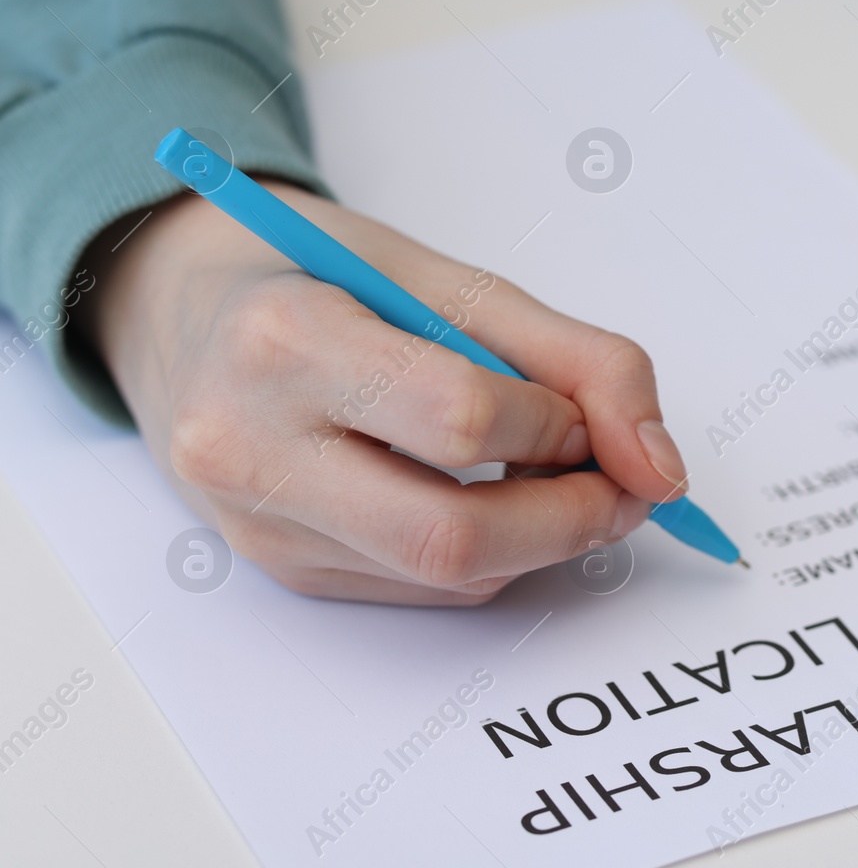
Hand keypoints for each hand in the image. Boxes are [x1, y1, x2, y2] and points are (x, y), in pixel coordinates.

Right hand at [83, 183, 688, 603]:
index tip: (595, 413)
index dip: (561, 425)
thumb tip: (661, 467)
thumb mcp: (451, 278)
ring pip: (447, 577)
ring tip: (555, 472)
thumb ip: (577, 359)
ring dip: (540, 537)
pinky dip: (488, 552)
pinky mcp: (277, 571)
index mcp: (286, 340)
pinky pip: (421, 589)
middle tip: (624, 483)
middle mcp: (248, 446)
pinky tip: (486, 494)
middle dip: (572, 518)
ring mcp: (255, 524)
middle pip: (450, 535)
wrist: (186, 310)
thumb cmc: (321, 277)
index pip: (461, 417)